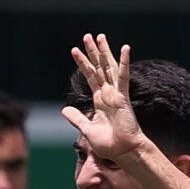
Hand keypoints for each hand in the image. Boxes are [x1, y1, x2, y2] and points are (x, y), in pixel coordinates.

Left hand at [61, 33, 144, 160]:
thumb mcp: (86, 129)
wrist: (122, 152)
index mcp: (99, 100)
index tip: (75, 50)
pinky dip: (124, 63)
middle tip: (87, 36)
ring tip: (99, 37)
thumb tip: (64, 110)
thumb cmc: (108, 144)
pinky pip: (123, 77)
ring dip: (104, 52)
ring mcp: (116, 94)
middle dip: (92, 52)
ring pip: (109, 68)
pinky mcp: (123, 97)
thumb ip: (76, 118)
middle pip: (99, 67)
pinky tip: (125, 48)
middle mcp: (108, 94)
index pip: (90, 77)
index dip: (83, 64)